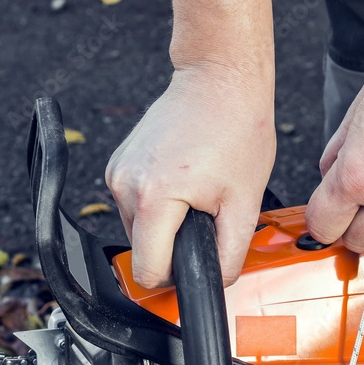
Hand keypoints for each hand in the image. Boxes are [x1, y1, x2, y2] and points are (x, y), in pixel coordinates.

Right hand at [105, 64, 274, 287]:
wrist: (220, 80)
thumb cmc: (237, 130)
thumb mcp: (246, 203)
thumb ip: (229, 254)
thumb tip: (217, 284)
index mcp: (155, 197)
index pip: (148, 271)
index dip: (176, 277)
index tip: (198, 263)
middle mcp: (125, 184)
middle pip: (142, 252)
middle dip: (175, 247)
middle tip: (208, 218)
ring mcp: (117, 172)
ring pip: (138, 230)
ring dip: (168, 225)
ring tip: (199, 195)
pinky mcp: (118, 163)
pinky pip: (136, 205)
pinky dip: (160, 205)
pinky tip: (185, 182)